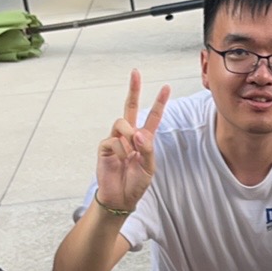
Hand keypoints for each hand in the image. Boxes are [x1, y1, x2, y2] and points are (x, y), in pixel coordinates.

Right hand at [96, 70, 169, 212]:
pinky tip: (120, 160)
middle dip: (133, 89)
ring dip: (129, 135)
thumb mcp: (149, 167)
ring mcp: (116, 139)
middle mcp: (129, 135)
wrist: (120, 198)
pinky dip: (120, 151)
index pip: (152, 117)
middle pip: (130, 107)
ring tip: (130, 152)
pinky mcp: (105, 146)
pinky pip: (113, 140)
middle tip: (135, 72)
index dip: (159, 103)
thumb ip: (147, 148)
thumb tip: (137, 132)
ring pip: (122, 122)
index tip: (166, 87)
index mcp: (144, 138)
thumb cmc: (135, 183)